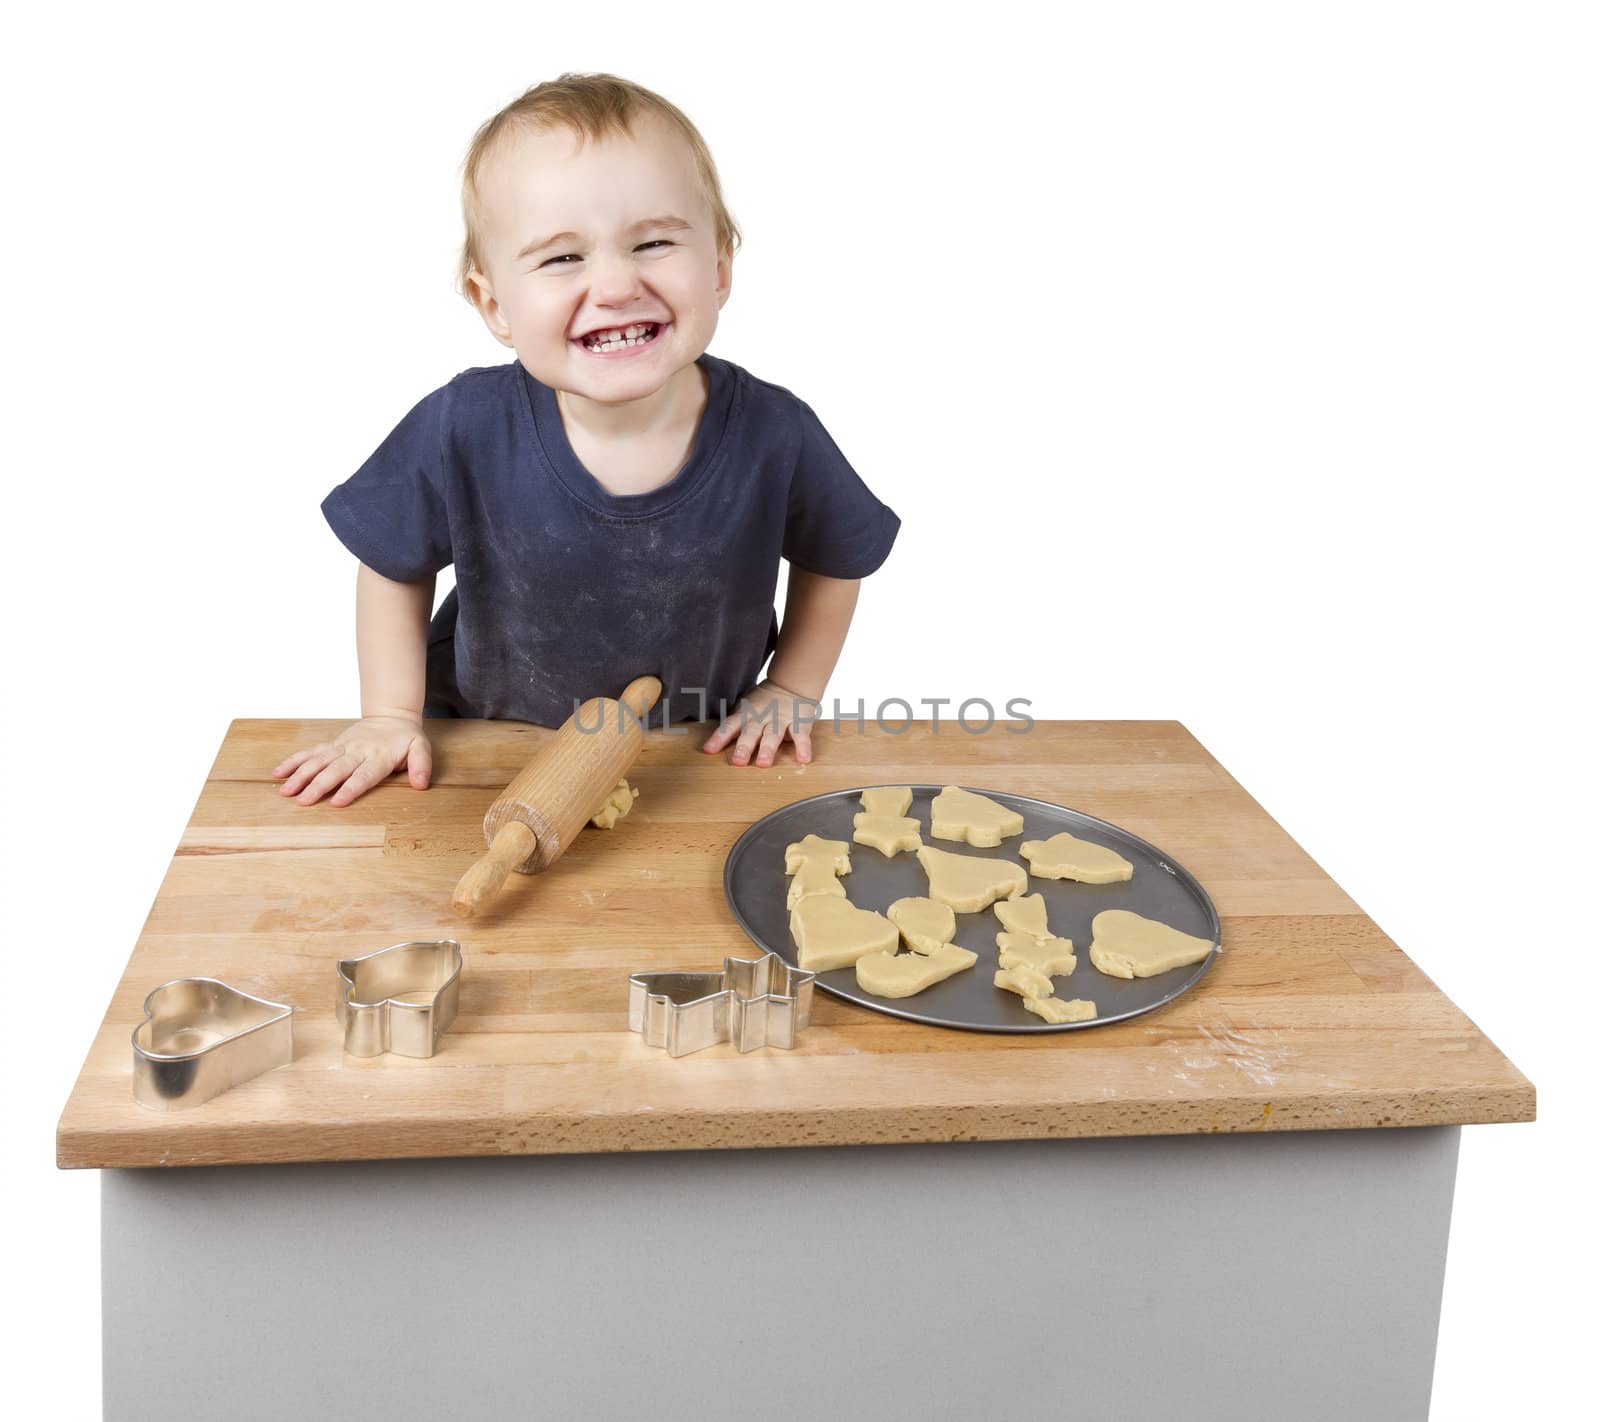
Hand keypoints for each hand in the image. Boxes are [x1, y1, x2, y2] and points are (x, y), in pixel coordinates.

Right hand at [272, 715, 432, 806]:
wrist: (391, 716)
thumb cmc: (406, 738)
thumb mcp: (421, 748)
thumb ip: (421, 765)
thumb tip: (421, 784)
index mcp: (378, 757)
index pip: (363, 775)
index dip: (351, 788)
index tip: (337, 802)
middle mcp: (357, 752)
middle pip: (336, 770)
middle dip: (319, 786)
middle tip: (303, 802)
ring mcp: (342, 747)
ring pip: (318, 761)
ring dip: (301, 775)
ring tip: (286, 791)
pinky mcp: (332, 745)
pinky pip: (311, 752)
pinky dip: (294, 761)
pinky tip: (278, 773)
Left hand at [701, 679, 819, 767]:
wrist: (790, 684)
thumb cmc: (763, 703)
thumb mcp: (745, 708)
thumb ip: (734, 726)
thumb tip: (712, 745)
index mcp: (746, 715)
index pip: (730, 726)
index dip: (719, 738)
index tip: (709, 750)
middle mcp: (761, 718)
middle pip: (751, 732)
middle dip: (744, 747)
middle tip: (738, 761)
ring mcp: (780, 720)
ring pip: (773, 735)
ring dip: (767, 749)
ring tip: (763, 763)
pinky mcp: (798, 722)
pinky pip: (801, 735)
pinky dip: (803, 747)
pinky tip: (803, 759)